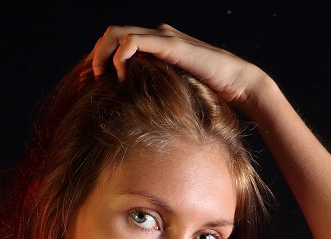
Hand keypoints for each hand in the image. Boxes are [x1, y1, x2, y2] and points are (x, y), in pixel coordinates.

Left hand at [90, 22, 265, 107]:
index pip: (117, 41)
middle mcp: (156, 35)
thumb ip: (155, 92)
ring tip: (103, 77)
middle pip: (112, 33)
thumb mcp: (172, 92)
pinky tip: (123, 78)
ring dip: (103, 54)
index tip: (94, 83)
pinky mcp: (169, 45)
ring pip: (117, 33)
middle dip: (97, 55)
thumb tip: (134, 113)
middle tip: (93, 80)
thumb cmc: (209, 92)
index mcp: (155, 45)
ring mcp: (162, 37)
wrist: (236, 83)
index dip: (101, 58)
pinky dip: (121, 58)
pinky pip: (133, 42)